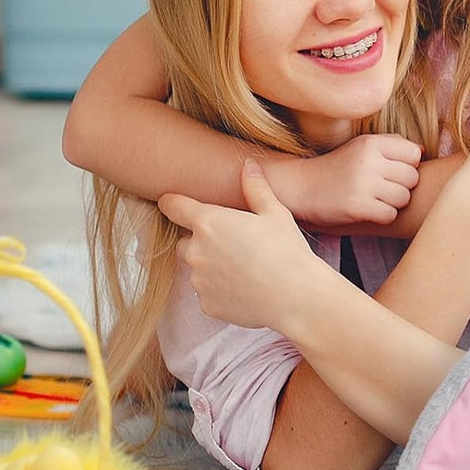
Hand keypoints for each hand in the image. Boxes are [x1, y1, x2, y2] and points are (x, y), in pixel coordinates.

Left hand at [159, 161, 323, 329]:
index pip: (173, 206)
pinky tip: (246, 286)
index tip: (175, 202)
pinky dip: (220, 289)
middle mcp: (196, 251)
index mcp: (209, 223)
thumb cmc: (287, 251)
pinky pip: (207, 291)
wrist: (296, 297)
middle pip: (185, 240)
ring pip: (197, 268)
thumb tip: (248, 165)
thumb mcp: (275, 213)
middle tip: (234, 242)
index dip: (173, 202)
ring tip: (245, 267)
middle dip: (203, 240)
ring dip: (211, 265)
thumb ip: (256, 188)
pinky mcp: (206, 304)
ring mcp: (198, 280)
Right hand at [265, 133, 420, 229]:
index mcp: (371, 143)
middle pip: (412, 177)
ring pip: (404, 198)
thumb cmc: (339, 167)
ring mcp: (362, 184)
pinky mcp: (357, 207)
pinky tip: (369, 210)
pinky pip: (390, 215)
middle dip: (403, 186)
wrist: (302, 187)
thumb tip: (423, 151)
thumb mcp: (362, 146)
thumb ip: (392, 144)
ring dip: (394, 203)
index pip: (413, 154)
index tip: (393, 171)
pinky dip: (383, 216)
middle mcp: (368, 161)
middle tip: (384, 188)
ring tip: (376, 199)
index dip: (409, 165)